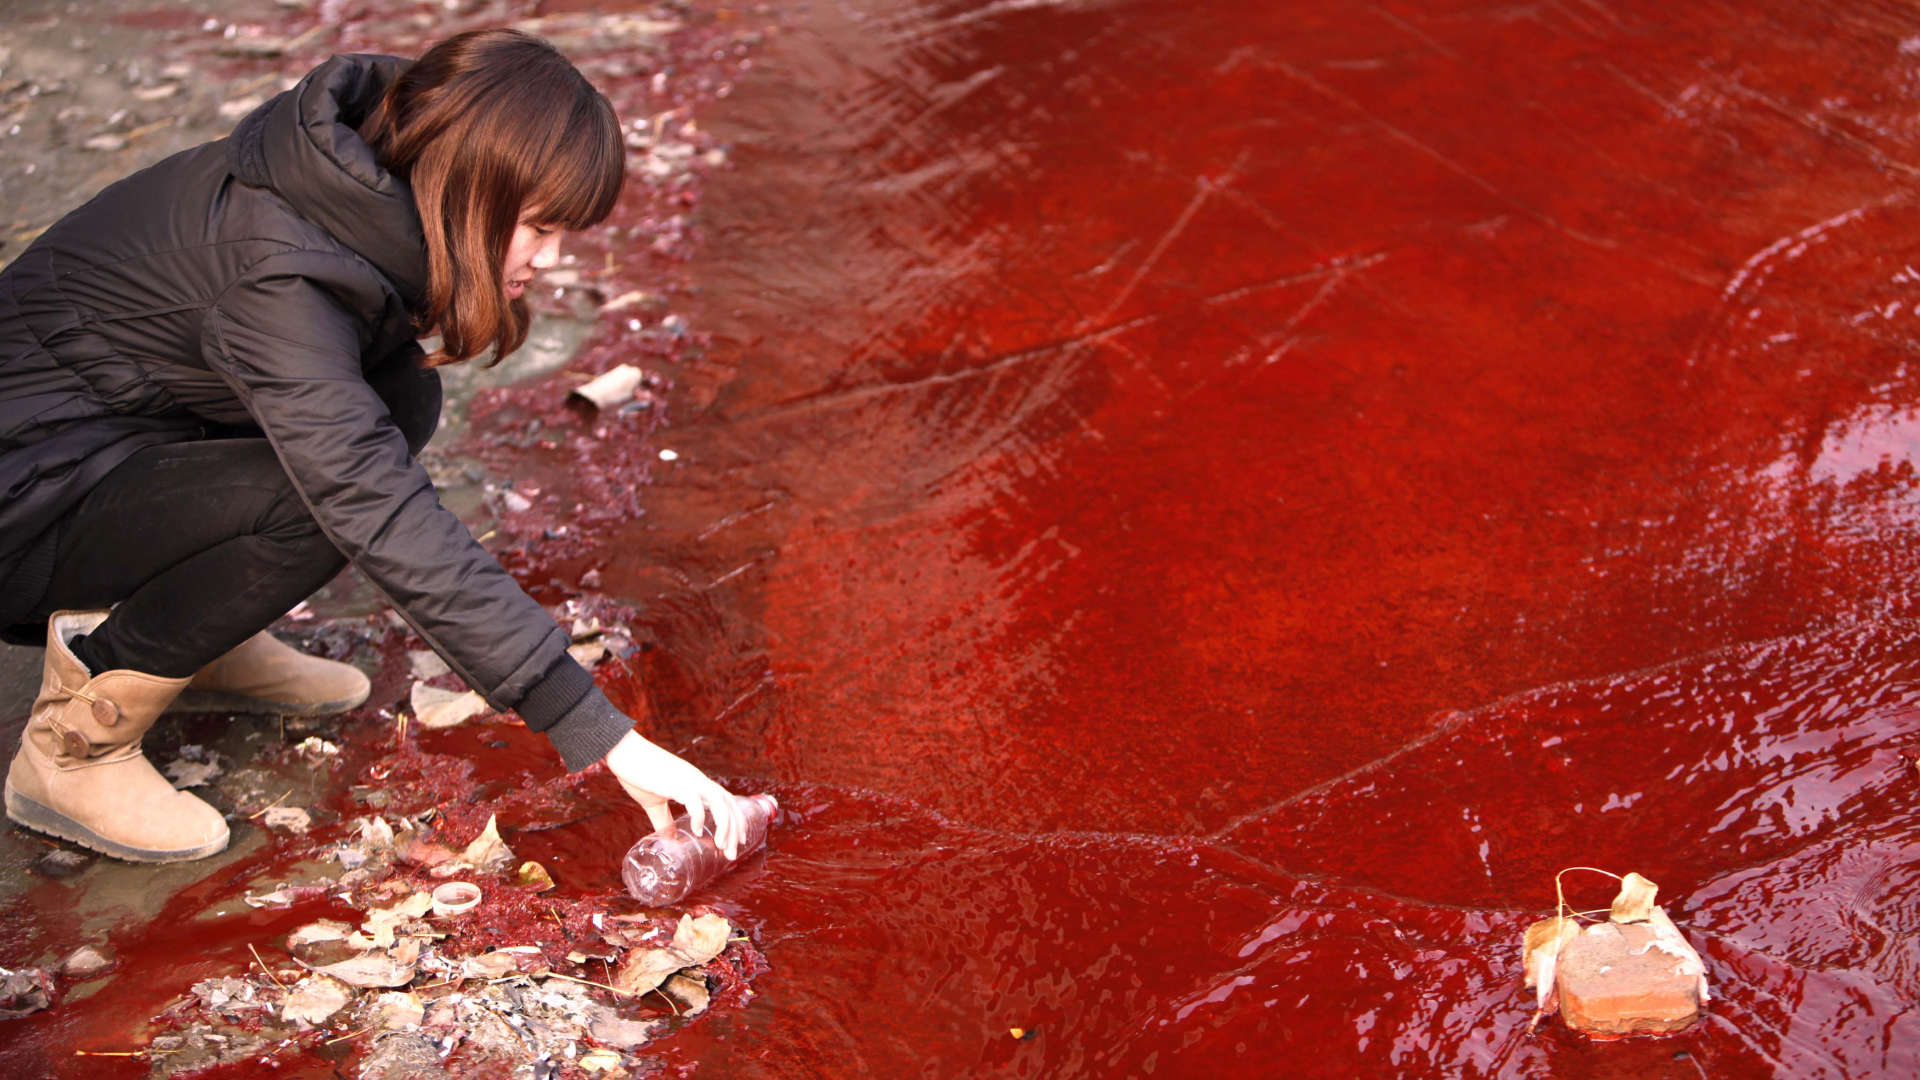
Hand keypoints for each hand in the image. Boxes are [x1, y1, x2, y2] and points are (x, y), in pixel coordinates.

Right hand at [604, 730, 742, 859]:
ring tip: (721, 847)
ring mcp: (690, 781)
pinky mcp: (677, 783)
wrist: (623, 752)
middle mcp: (698, 781)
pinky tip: (697, 831)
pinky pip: (695, 801)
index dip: (737, 821)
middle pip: (728, 805)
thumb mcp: (653, 802)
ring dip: (725, 826)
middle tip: (732, 854)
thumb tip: (669, 839)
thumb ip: (663, 820)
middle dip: (735, 830)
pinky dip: (699, 817)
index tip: (739, 841)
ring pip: (720, 803)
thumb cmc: (637, 774)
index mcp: (696, 783)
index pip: (726, 801)